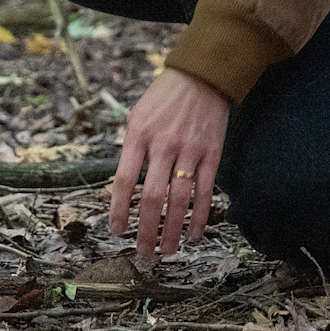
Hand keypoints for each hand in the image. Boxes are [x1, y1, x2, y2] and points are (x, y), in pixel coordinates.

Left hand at [109, 68, 227, 265]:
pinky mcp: (212, 153)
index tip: (117, 231)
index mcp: (139, 134)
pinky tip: (193, 234)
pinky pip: (204, 190)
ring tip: (166, 252)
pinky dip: (199, 216)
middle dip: (146, 231)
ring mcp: (189, 149)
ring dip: (172, 230)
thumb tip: (122, 186)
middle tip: (143, 255)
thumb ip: (130, 148)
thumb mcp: (137, 115)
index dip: (119, 210)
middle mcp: (163, 144)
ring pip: (179, 199)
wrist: (202, 75)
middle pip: (152, 197)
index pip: (124, 180)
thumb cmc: (164, 97)